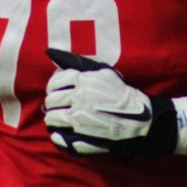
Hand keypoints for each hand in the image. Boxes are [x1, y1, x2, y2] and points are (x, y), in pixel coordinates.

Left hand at [43, 48, 176, 158]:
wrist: (135, 116)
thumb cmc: (119, 92)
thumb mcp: (102, 71)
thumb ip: (78, 63)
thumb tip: (51, 53)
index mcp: (82, 79)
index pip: (55, 81)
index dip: (53, 86)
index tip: (55, 91)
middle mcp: (78, 96)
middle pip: (52, 99)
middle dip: (52, 103)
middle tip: (57, 106)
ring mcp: (78, 114)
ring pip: (52, 116)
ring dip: (53, 117)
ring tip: (58, 119)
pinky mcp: (81, 131)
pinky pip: (58, 133)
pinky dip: (56, 132)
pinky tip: (61, 131)